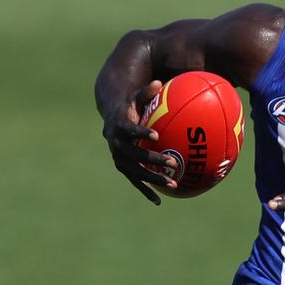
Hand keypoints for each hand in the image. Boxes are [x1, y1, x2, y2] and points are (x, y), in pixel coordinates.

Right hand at [103, 80, 178, 205]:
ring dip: (153, 179)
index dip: (141, 133)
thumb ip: (147, 92)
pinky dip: (146, 190)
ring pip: (136, 172)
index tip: (156, 136)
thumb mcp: (135, 97)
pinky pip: (135, 181)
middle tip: (172, 162)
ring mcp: (119, 159)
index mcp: (120, 128)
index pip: (130, 131)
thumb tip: (160, 82)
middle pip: (135, 155)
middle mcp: (117, 145)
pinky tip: (159, 201)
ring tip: (173, 184)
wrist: (112, 120)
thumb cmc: (129, 106)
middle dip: (152, 160)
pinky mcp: (124, 168)